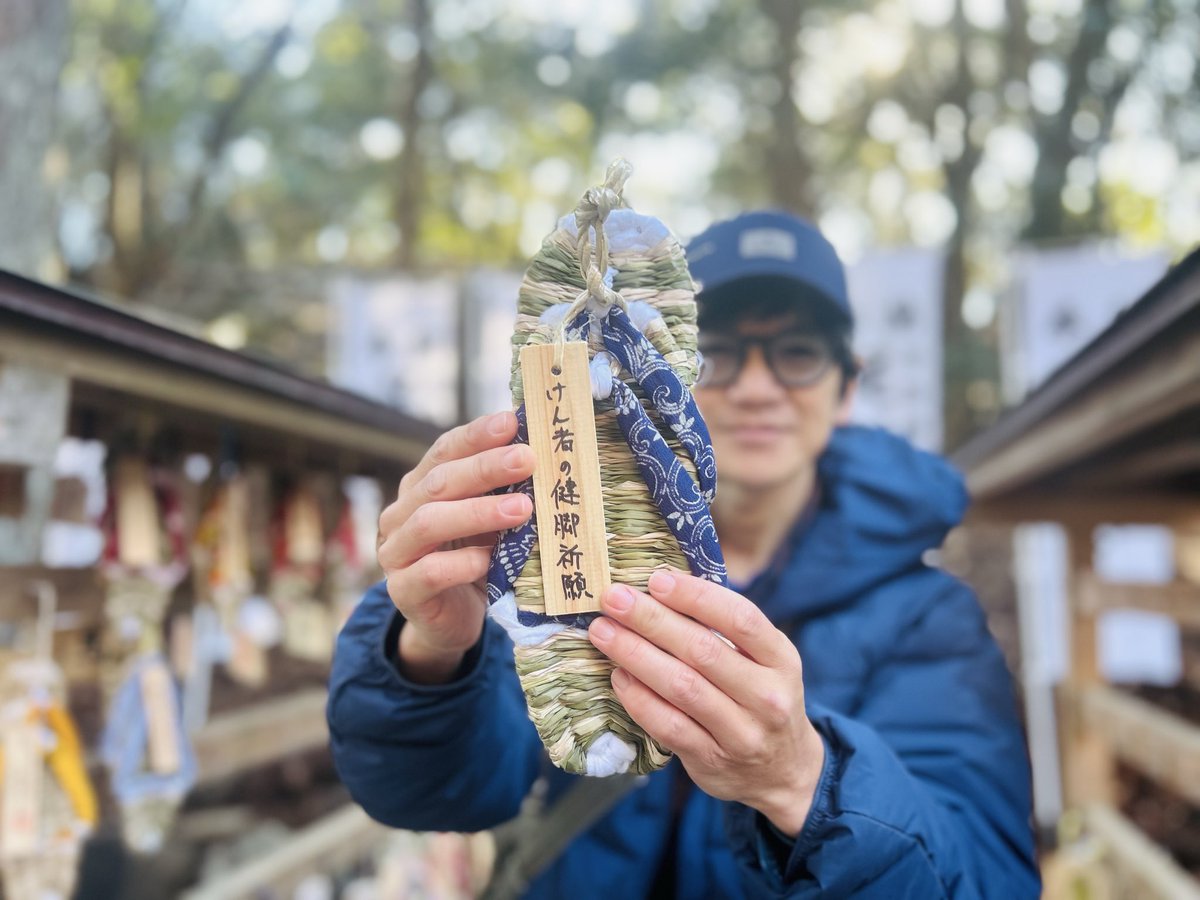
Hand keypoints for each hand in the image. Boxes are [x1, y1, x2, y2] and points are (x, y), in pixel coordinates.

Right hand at [378, 411, 534, 682]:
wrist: (451, 620)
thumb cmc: (475, 559)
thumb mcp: (490, 522)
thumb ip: (504, 492)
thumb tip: (546, 455)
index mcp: (421, 488)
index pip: (444, 451)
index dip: (477, 435)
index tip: (513, 422)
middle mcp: (401, 515)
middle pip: (439, 483)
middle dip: (485, 468)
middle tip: (527, 459)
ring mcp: (397, 553)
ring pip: (428, 523)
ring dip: (477, 512)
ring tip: (521, 509)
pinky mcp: (403, 592)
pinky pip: (428, 573)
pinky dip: (459, 564)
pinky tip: (487, 560)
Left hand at [587, 570, 824, 835]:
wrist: (783, 772)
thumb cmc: (760, 696)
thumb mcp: (763, 659)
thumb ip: (724, 627)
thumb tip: (661, 584)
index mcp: (780, 659)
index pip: (740, 618)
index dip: (696, 596)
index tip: (656, 579)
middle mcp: (766, 697)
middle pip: (703, 650)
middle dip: (651, 620)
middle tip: (614, 599)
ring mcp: (741, 733)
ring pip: (681, 687)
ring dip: (636, 655)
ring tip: (603, 632)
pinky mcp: (712, 761)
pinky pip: (668, 726)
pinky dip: (638, 698)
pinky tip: (618, 676)